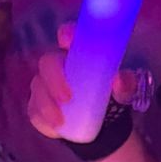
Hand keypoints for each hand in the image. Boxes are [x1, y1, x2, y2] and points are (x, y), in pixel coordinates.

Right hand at [27, 23, 136, 139]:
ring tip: (60, 120)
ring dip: (46, 104)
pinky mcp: (37, 105)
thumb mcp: (123, 91)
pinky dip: (43, 118)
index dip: (66, 34)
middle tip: (66, 97)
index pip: (68, 35)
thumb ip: (125, 84)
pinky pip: (34, 109)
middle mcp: (57, 64)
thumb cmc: (109, 97)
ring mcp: (44, 84)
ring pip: (38, 87)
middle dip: (54, 78)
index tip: (66, 41)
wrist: (100, 125)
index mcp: (78, 53)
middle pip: (47, 62)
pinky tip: (54, 127)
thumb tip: (118, 80)